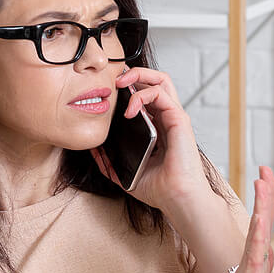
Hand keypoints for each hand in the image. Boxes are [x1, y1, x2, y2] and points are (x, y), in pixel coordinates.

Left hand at [91, 67, 209, 211]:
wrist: (176, 199)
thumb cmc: (160, 190)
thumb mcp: (127, 174)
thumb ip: (111, 163)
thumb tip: (94, 151)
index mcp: (158, 128)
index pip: (146, 96)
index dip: (129, 88)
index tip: (110, 92)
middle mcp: (167, 119)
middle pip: (155, 81)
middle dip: (134, 73)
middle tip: (115, 80)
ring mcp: (174, 117)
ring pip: (161, 79)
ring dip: (139, 75)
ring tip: (121, 83)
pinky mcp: (179, 119)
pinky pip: (160, 93)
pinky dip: (142, 95)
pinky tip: (129, 110)